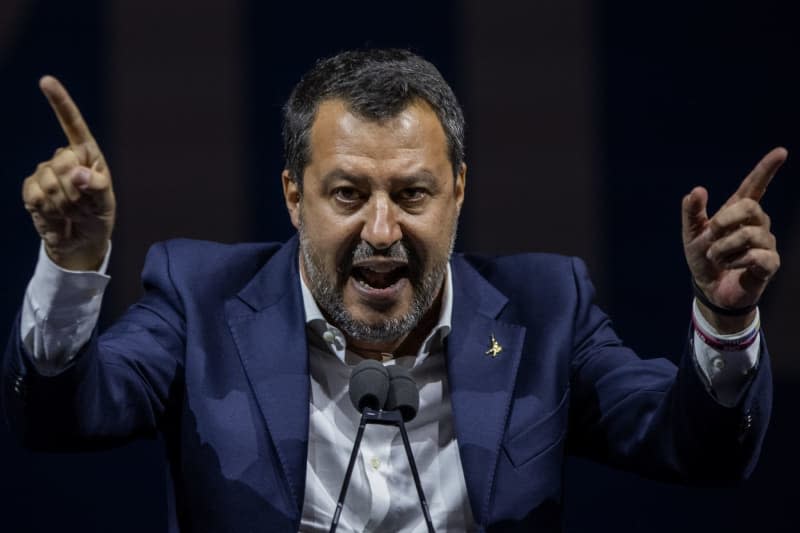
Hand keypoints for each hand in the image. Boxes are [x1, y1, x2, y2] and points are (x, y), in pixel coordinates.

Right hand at [22, 76, 114, 270]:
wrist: (80, 241)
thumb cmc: (98, 217)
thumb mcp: (105, 203)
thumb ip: (97, 187)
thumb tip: (77, 173)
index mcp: (87, 154)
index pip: (72, 124)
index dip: (59, 102)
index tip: (45, 80)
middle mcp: (64, 159)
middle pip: (63, 163)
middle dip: (76, 191)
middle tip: (85, 206)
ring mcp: (44, 173)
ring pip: (49, 183)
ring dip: (65, 204)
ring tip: (73, 212)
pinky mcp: (30, 189)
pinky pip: (36, 195)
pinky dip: (50, 210)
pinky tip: (57, 215)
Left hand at [682, 147, 786, 332]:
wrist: (708, 289)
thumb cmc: (703, 258)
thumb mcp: (690, 234)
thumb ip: (692, 212)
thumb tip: (698, 190)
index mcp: (737, 212)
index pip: (754, 186)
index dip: (766, 169)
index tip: (781, 151)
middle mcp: (756, 223)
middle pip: (750, 207)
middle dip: (725, 220)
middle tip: (711, 235)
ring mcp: (765, 242)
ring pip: (749, 235)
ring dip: (724, 248)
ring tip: (717, 258)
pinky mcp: (770, 263)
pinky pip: (757, 256)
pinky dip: (737, 262)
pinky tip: (732, 267)